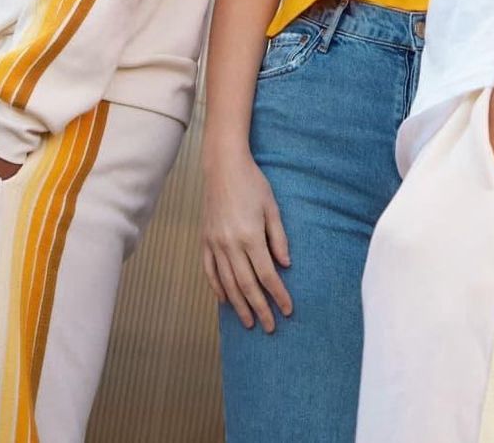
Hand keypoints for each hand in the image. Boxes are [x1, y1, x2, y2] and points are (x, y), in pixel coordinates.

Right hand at [202, 149, 292, 333]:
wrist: (223, 166)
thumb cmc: (252, 183)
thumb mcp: (272, 207)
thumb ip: (279, 238)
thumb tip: (285, 265)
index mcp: (250, 236)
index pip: (267, 275)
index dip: (278, 295)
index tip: (287, 310)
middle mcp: (230, 244)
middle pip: (246, 285)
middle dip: (260, 308)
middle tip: (269, 327)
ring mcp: (215, 243)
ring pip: (227, 283)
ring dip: (238, 305)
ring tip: (249, 322)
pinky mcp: (205, 239)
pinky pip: (210, 270)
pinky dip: (217, 288)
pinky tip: (224, 301)